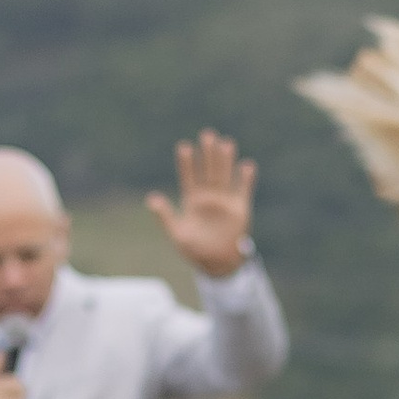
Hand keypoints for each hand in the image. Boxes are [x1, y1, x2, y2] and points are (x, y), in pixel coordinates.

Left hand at [147, 128, 256, 278]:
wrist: (217, 264)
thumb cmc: (195, 250)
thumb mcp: (177, 233)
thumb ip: (166, 216)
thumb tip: (151, 199)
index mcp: (192, 202)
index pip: (189, 177)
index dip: (187, 163)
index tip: (184, 147)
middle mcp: (208, 198)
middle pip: (208, 171)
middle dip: (207, 154)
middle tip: (207, 134)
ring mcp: (224, 202)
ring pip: (224, 176)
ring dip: (225, 161)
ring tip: (226, 143)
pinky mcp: (239, 209)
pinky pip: (243, 190)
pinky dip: (246, 179)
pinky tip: (246, 165)